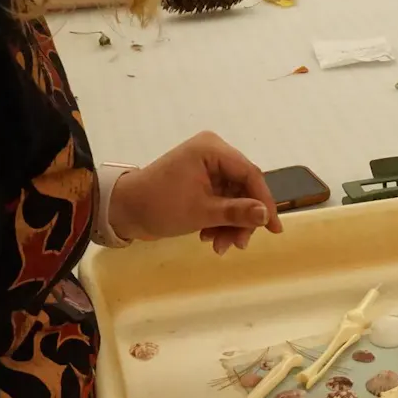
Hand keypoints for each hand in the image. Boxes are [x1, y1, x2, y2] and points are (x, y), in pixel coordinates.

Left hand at [109, 131, 282, 254]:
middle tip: (239, 245)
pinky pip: (220, 199)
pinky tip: (210, 237)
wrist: (123, 210)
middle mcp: (213, 152)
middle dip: (242, 219)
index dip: (265, 203)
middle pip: (243, 188)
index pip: (250, 175)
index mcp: (213, 149)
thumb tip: (266, 215)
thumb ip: (237, 212)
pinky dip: (219, 219)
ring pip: (233, 197)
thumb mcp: (202, 212)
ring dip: (230, 224)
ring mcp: (206, 166)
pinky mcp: (200, 179)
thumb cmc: (160, 206)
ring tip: (220, 247)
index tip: (274, 229)